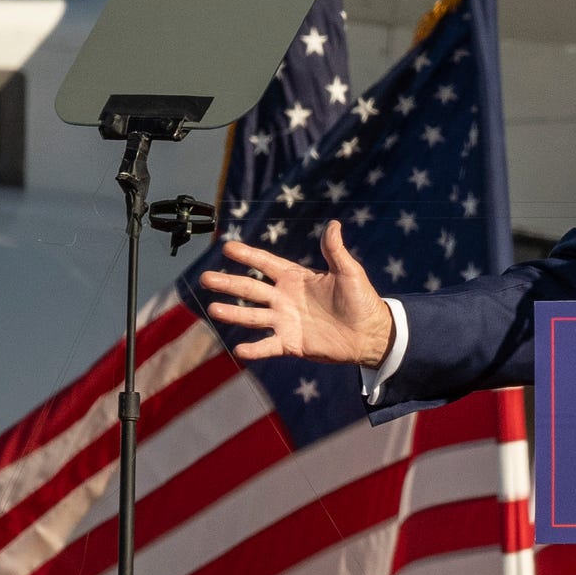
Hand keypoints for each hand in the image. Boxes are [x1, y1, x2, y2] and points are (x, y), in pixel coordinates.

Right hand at [198, 221, 395, 366]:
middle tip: (205, 278)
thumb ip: (336, 251)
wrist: (371, 334)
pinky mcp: (290, 343)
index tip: (227, 246)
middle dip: (228, 282)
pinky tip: (239, 349)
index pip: (266, 263)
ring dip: (233, 313)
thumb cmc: (362, 301)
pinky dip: (254, 349)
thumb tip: (334, 224)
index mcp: (296, 278)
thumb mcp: (349, 272)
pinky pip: (268, 346)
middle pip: (251, 288)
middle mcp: (284, 298)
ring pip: (252, 316)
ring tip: (212, 310)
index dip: (248, 255)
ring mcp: (285, 321)